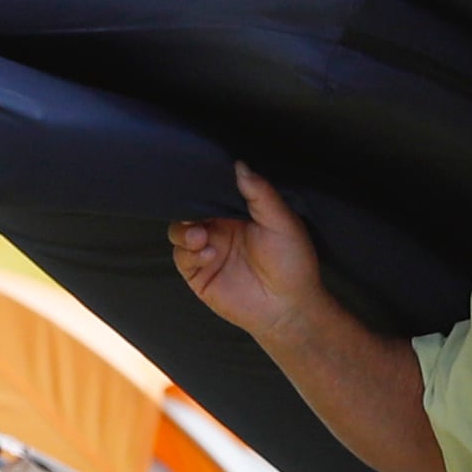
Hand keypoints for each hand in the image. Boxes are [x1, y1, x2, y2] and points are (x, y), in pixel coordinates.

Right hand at [169, 165, 327, 341]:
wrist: (289, 306)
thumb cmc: (292, 262)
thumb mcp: (282, 220)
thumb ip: (260, 193)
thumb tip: (240, 165)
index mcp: (237, 212)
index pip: (212, 191)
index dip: (203, 185)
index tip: (199, 179)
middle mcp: (219, 229)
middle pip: (189, 209)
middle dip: (187, 207)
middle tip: (196, 212)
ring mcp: (207, 251)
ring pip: (179, 231)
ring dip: (184, 230)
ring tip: (199, 236)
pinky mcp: (199, 274)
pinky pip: (182, 257)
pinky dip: (189, 252)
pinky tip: (207, 253)